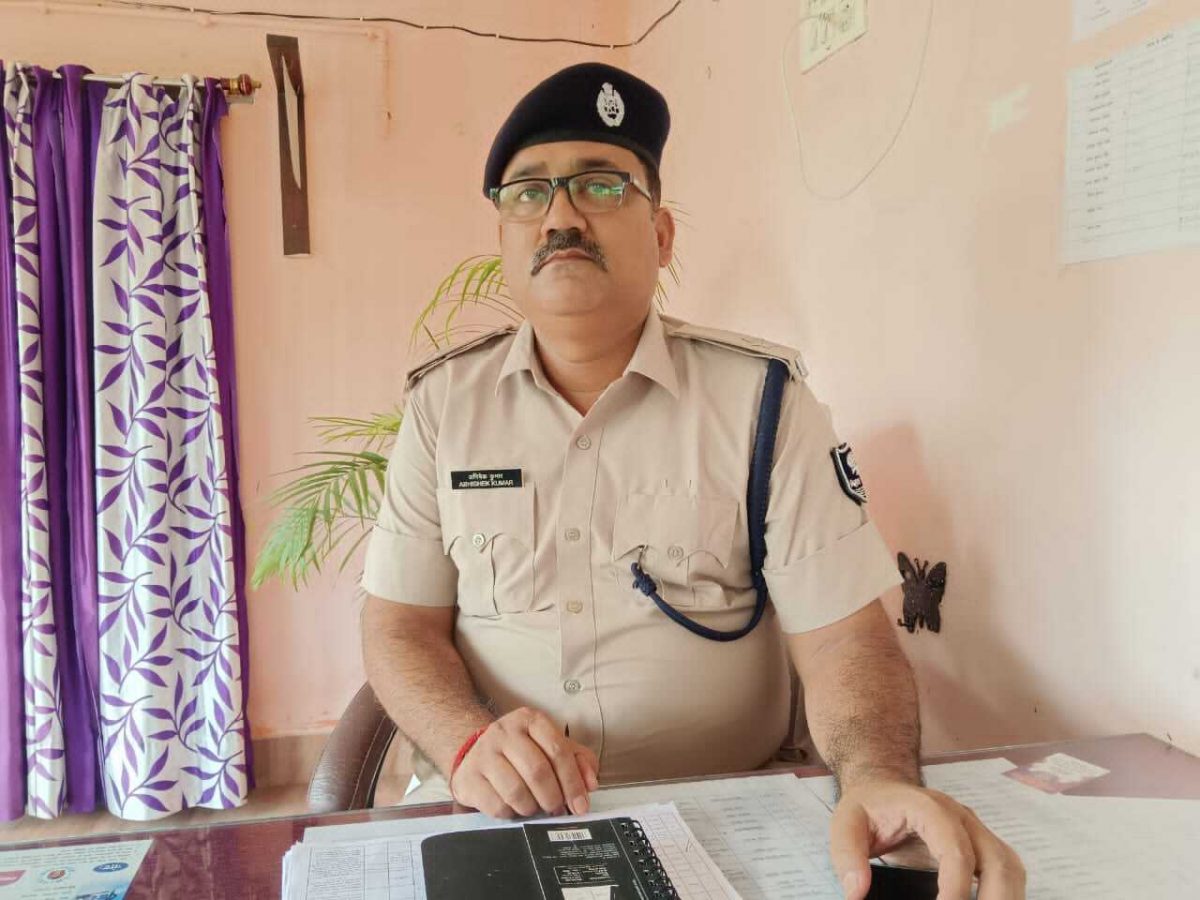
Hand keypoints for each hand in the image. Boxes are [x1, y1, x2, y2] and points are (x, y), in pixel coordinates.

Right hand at [449, 706, 599, 818]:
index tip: (580, 805)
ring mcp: (483, 753)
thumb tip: (591, 784)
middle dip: (553, 798)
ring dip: (532, 808)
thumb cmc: (523, 753)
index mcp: (530, 720)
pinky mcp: (468, 778)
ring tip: (535, 808)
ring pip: (516, 791)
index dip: (573, 782)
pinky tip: (514, 808)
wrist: (477, 754)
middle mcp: (504, 731)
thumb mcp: (553, 748)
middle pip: (537, 771)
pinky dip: (511, 814)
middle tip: (557, 809)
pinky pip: (496, 806)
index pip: (557, 750)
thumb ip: (579, 761)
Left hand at [830, 779, 1024, 899]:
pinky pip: (1005, 872)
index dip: (956, 887)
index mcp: (930, 808)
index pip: (956, 851)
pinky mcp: (981, 846)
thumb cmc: (867, 806)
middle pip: (997, 860)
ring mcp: (976, 831)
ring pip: (1010, 867)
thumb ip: (847, 856)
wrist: (882, 787)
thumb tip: (857, 893)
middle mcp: (961, 818)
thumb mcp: (845, 823)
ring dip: (1005, 899)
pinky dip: (1003, 896)